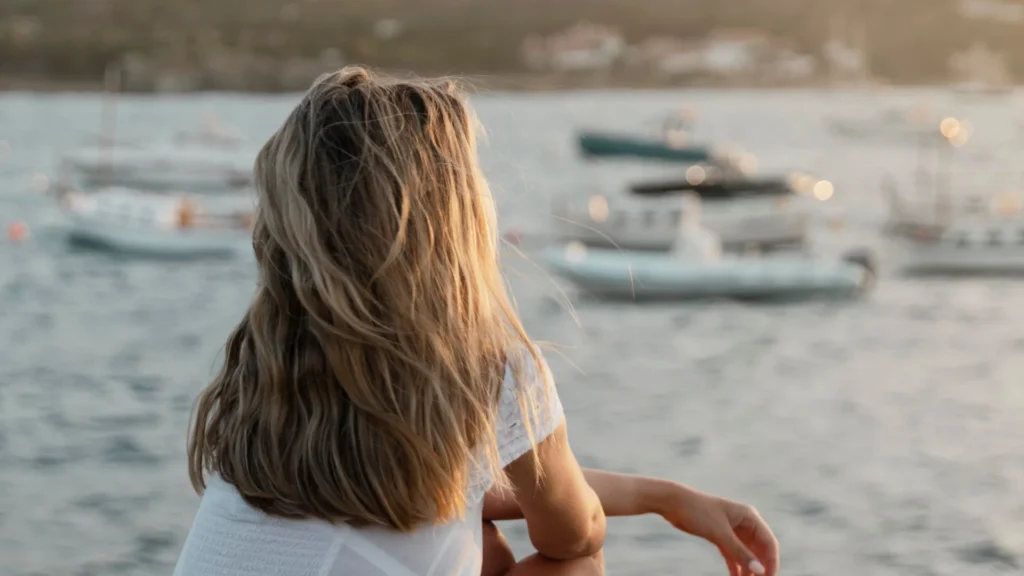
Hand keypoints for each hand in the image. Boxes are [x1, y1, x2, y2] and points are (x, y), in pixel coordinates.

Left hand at [647, 482, 778, 575]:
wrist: (673, 502)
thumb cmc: (698, 511)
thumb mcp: (720, 533)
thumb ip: (739, 552)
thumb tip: (759, 570)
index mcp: (749, 517)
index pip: (768, 543)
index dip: (771, 562)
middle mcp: (744, 522)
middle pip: (759, 549)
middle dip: (759, 567)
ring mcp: (732, 529)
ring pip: (746, 553)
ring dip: (747, 568)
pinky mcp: (720, 535)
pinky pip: (732, 554)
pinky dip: (734, 566)